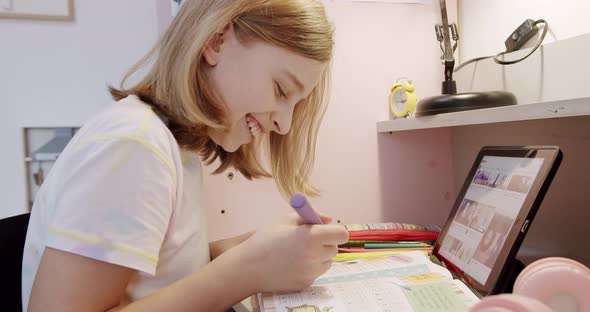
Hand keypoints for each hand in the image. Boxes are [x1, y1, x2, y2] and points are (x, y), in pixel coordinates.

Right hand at [230, 212, 348, 292]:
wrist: (247, 267)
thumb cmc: (265, 240)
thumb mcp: (286, 220)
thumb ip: (311, 216)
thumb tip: (329, 219)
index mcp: (311, 236)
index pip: (342, 234)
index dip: (335, 231)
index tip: (327, 229)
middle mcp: (314, 256)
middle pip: (334, 248)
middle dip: (326, 242)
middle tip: (309, 240)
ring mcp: (310, 272)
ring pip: (326, 261)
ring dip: (319, 256)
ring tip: (297, 252)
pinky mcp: (306, 284)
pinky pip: (316, 272)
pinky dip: (309, 268)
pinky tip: (291, 264)